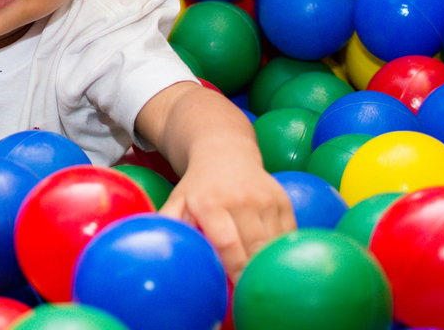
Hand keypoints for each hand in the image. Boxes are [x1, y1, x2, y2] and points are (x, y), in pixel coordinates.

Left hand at [159, 144, 294, 282]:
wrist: (224, 152)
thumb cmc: (198, 186)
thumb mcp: (177, 200)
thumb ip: (167, 223)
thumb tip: (155, 245)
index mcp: (211, 204)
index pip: (228, 244)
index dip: (235, 271)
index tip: (236, 292)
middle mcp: (241, 200)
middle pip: (254, 249)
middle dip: (253, 274)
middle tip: (249, 291)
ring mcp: (265, 200)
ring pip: (274, 244)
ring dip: (269, 265)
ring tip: (261, 279)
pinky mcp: (282, 201)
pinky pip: (288, 235)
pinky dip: (281, 251)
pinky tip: (272, 261)